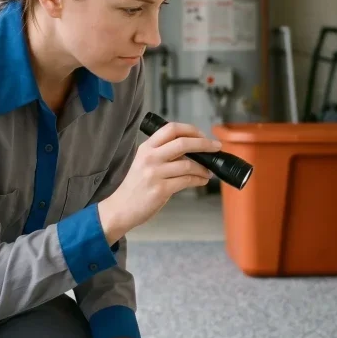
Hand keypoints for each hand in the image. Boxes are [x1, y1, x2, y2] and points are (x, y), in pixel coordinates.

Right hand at [99, 121, 219, 243]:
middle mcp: (150, 157)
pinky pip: (187, 181)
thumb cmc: (134, 187)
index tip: (202, 135)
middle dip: (204, 144)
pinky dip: (199, 180)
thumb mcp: (143, 163)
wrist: (120, 208)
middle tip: (216, 147)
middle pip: (183, 143)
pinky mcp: (161, 189)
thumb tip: (192, 151)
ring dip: (204, 167)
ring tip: (208, 171)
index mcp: (146, 148)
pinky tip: (202, 180)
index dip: (191, 129)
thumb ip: (163, 154)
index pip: (171, 129)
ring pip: (189, 164)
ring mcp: (155, 173)